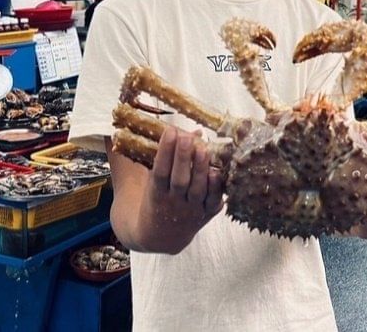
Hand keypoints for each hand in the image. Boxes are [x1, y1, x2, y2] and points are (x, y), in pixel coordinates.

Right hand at [141, 127, 224, 249]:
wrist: (159, 237)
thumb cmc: (153, 199)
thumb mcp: (148, 180)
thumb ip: (157, 156)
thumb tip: (172, 130)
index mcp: (155, 195)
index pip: (159, 171)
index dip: (164, 152)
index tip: (169, 131)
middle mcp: (174, 204)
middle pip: (179, 180)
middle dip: (182, 158)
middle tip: (186, 137)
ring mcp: (191, 211)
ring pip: (197, 190)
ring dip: (201, 169)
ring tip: (203, 148)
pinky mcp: (206, 215)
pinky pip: (213, 202)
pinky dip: (216, 188)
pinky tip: (217, 171)